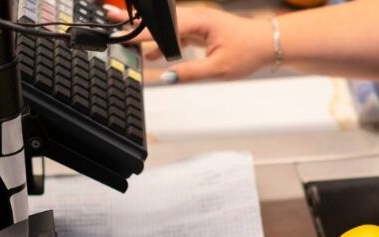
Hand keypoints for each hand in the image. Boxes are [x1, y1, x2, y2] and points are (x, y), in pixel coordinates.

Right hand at [112, 6, 274, 82]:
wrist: (268, 43)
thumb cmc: (248, 52)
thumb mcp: (217, 69)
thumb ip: (189, 72)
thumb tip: (166, 78)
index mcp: (199, 22)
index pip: (162, 28)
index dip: (139, 34)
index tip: (121, 35)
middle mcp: (196, 16)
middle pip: (159, 19)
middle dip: (134, 21)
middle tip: (110, 17)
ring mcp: (197, 20)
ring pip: (165, 25)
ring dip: (146, 31)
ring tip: (123, 34)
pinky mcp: (200, 27)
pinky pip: (175, 32)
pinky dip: (162, 40)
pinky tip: (151, 53)